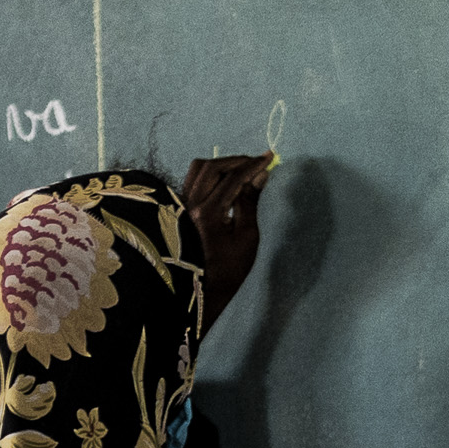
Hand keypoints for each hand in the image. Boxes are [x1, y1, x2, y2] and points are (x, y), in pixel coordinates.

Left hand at [177, 153, 273, 333]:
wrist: (202, 291)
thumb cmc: (229, 270)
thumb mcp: (247, 237)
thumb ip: (250, 202)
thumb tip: (259, 174)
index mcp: (207, 214)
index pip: (231, 179)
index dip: (251, 165)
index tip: (268, 157)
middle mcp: (189, 205)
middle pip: (212, 167)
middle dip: (236, 161)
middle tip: (255, 162)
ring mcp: (181, 205)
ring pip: (198, 170)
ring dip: (221, 165)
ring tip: (241, 170)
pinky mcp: (180, 208)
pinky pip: (193, 180)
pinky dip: (210, 174)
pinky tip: (225, 181)